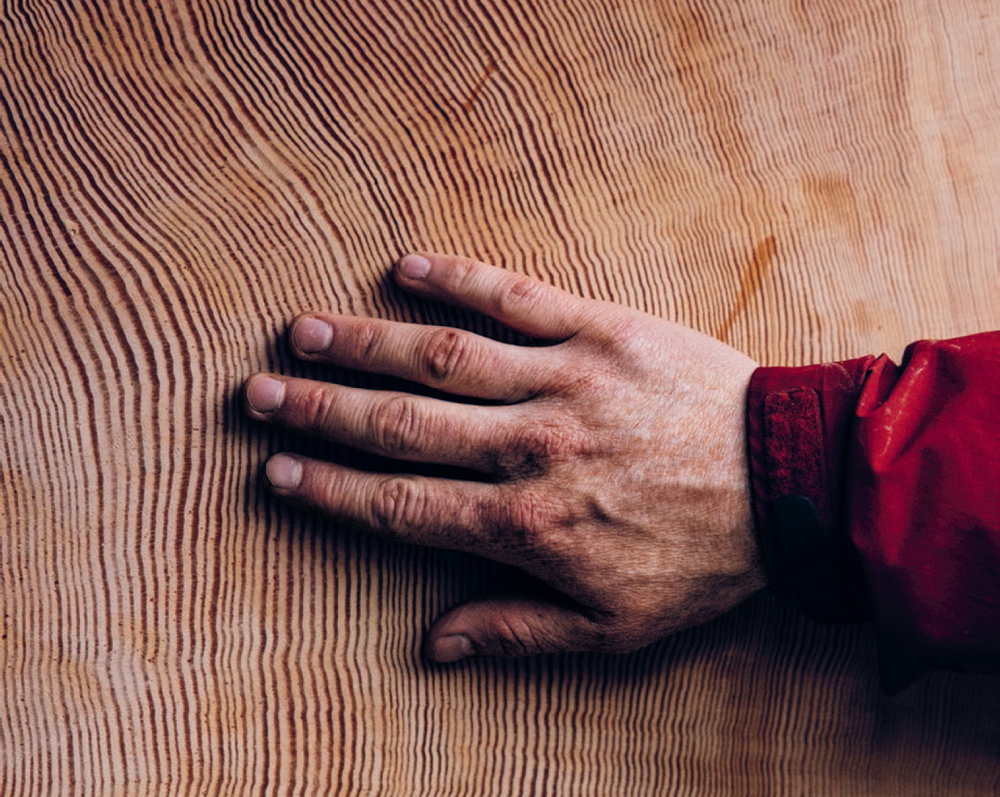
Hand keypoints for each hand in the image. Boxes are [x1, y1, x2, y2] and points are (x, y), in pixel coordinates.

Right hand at [243, 253, 765, 661]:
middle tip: (261, 395)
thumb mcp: (614, 628)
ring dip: (366, 344)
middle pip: (401, 426)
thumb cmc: (701, 559)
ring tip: (304, 332)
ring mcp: (564, 381)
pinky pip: (517, 297)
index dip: (332, 490)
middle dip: (322, 413)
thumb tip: (434, 648)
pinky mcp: (602, 329)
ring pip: (443, 358)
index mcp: (527, 524)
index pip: (403, 504)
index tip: (280, 471)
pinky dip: (458, 278)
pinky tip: (407, 267)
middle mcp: (530, 448)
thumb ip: (518, 633)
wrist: (787, 482)